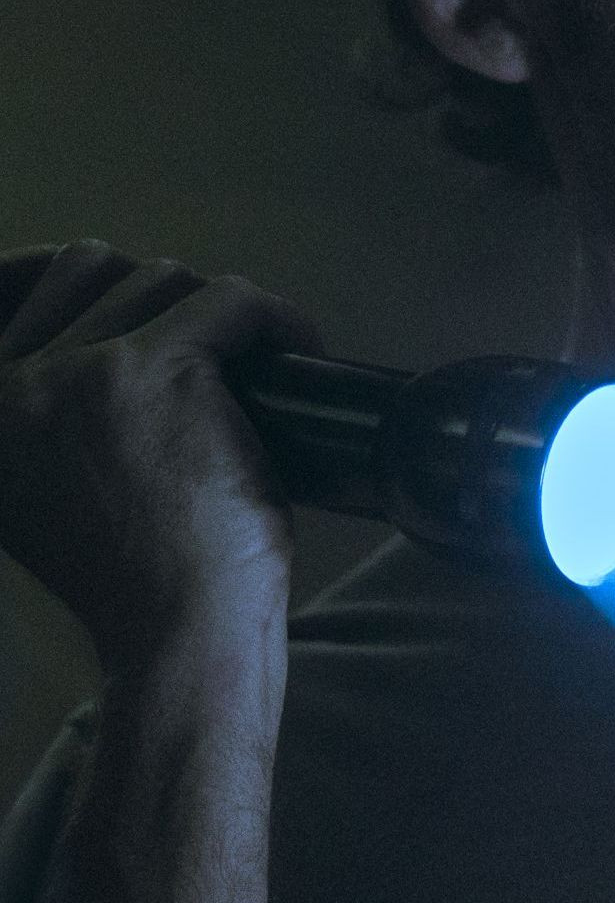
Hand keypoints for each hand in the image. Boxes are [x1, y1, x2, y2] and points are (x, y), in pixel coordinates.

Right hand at [0, 241, 320, 673]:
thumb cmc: (128, 578)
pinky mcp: (161, 370)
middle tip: (210, 341)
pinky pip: (230, 301)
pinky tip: (298, 348)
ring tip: (260, 353)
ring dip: (218, 308)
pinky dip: (276, 318)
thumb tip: (66, 362)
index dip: (82, 279)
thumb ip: (32, 427)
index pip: (20, 286)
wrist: (173, 633)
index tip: (137, 301)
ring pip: (162, 280)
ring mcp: (82, 368)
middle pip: (92, 269)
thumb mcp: (32, 494)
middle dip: (157, 292)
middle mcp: (9, 379)